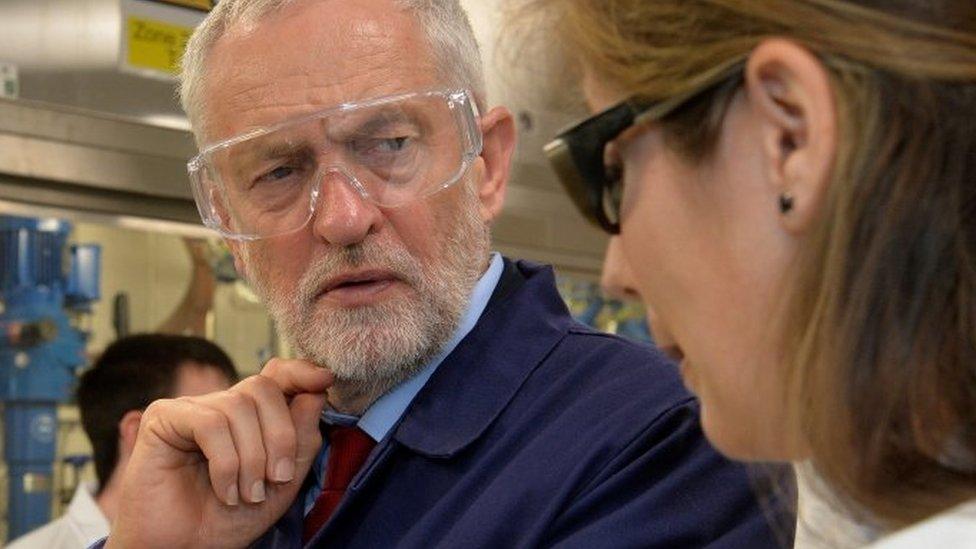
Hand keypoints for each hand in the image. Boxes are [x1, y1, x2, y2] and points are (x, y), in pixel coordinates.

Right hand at [106, 359, 331, 548]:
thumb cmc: (231, 518)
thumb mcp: (282, 483)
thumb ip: (302, 440)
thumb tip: (316, 393)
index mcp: (251, 416)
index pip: (277, 375)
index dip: (301, 372)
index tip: (325, 380)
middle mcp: (221, 405)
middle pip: (263, 388)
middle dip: (280, 435)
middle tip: (277, 478)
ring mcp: (191, 408)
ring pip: (238, 406)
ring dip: (252, 458)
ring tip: (247, 494)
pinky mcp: (163, 418)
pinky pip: (210, 423)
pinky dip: (226, 463)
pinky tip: (227, 492)